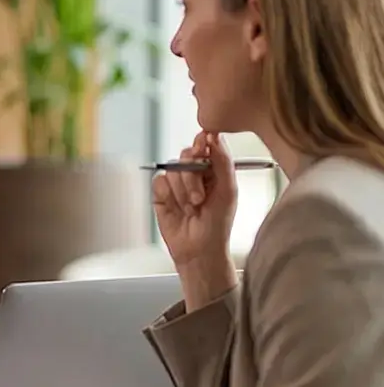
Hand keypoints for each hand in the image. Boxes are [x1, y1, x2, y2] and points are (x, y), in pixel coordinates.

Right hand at [153, 132, 237, 309]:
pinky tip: (177, 208)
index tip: (202, 147)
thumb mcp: (228, 190)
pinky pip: (159, 181)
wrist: (199, 249)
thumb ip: (223, 161)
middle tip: (200, 197)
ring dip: (183, 190)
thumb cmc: (217, 224)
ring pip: (172, 169)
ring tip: (192, 207)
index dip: (202, 142)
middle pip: (186, 154)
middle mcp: (194, 172)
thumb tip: (215, 137)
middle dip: (192, 176)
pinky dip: (168, 195)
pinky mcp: (161, 193)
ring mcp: (176, 182)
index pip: (206, 144)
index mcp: (214, 168)